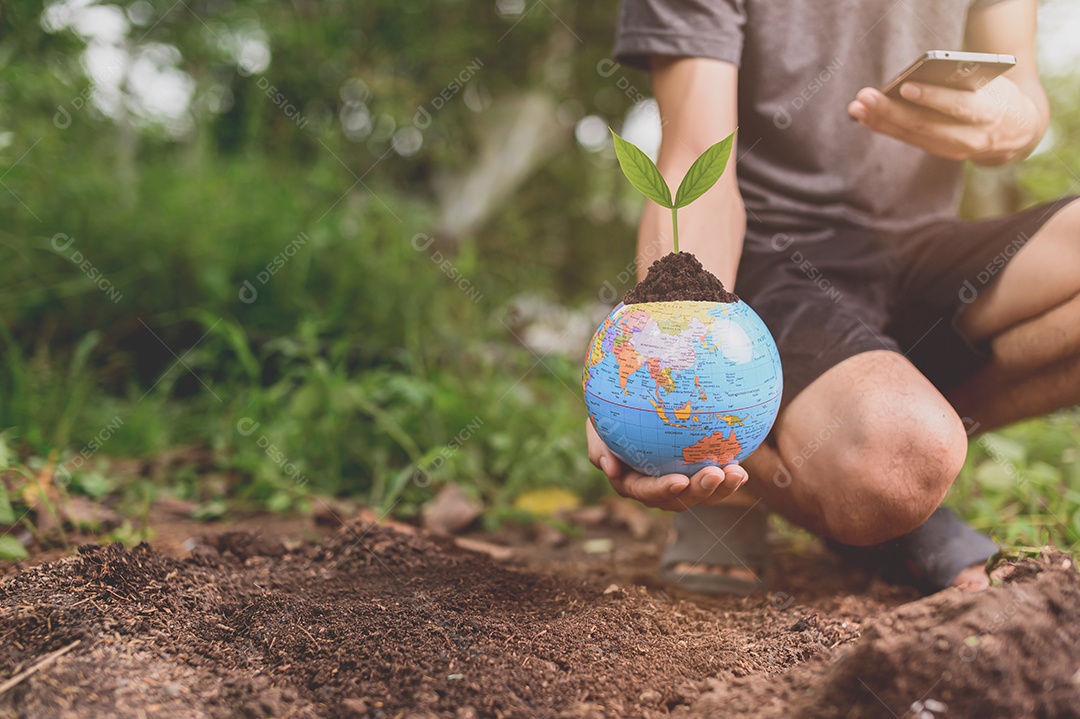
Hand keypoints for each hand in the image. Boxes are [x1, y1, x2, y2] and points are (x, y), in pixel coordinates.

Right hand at [585, 418, 748, 510]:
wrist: (630, 404)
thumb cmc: (609, 413)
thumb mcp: (596, 426)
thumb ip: (599, 446)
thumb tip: (610, 468)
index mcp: (631, 482)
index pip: (646, 491)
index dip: (663, 490)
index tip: (679, 481)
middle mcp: (657, 488)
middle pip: (679, 499)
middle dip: (700, 491)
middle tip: (716, 474)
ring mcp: (679, 482)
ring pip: (702, 493)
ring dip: (721, 488)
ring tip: (737, 473)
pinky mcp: (697, 472)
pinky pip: (715, 478)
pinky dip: (728, 475)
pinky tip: (741, 463)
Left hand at [847, 76, 1040, 164]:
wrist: (1017, 131)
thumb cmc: (999, 97)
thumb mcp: (992, 86)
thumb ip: (962, 84)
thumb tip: (918, 79)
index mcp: (989, 113)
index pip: (958, 106)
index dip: (931, 97)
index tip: (905, 87)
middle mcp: (971, 137)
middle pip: (925, 124)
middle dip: (891, 111)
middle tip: (865, 97)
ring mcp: (954, 149)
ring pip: (912, 135)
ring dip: (881, 121)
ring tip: (856, 107)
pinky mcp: (941, 153)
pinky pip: (910, 140)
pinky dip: (887, 128)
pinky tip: (866, 118)